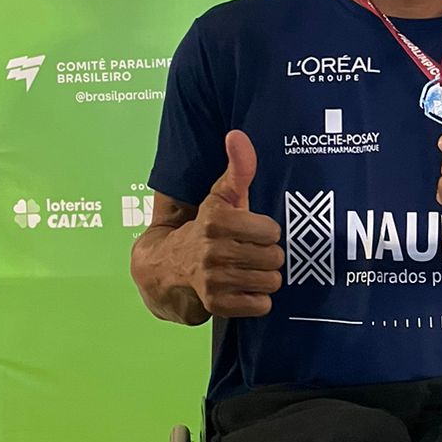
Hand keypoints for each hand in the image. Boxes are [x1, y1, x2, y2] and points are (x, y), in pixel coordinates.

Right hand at [180, 131, 283, 317]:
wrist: (166, 267)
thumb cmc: (206, 228)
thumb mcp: (220, 197)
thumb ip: (237, 169)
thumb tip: (237, 135)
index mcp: (216, 219)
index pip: (272, 231)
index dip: (267, 232)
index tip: (252, 232)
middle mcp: (212, 249)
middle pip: (275, 258)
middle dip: (268, 256)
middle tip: (250, 254)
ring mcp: (213, 279)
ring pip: (271, 282)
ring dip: (264, 278)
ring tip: (247, 271)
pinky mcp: (216, 305)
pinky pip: (261, 306)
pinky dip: (256, 300)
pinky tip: (242, 290)